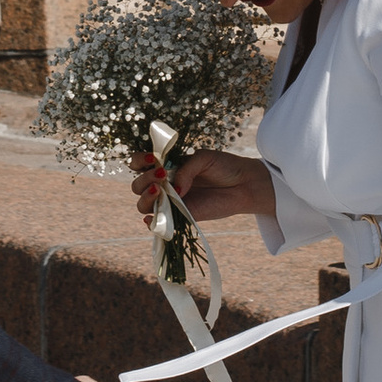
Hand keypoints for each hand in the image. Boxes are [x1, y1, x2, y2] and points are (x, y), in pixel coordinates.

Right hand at [129, 148, 272, 227]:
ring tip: (160, 191)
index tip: (151, 159)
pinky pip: (160, 223)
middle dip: (144, 180)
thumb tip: (175, 189)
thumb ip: (186, 169)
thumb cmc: (224, 167)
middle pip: (138, 185)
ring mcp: (171, 201)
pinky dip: (152, 222)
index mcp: (167, 166)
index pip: (140, 163)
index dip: (138, 161)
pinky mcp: (181, 216)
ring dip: (146, 197)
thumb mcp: (204, 159)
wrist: (244, 184)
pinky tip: (153, 217)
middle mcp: (165, 184)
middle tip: (162, 175)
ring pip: (143, 204)